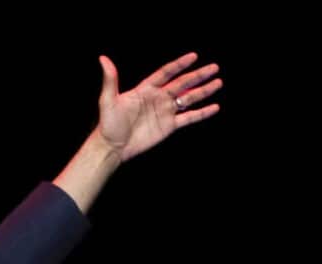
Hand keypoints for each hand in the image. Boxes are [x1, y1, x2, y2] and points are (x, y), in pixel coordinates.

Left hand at [96, 52, 221, 160]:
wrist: (113, 147)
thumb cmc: (108, 124)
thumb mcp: (108, 100)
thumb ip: (110, 79)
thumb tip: (103, 59)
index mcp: (146, 89)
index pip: (166, 73)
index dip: (179, 65)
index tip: (194, 57)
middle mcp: (158, 98)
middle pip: (182, 83)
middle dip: (198, 76)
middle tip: (214, 68)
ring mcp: (165, 112)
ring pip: (188, 99)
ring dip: (203, 91)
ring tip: (218, 83)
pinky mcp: (169, 126)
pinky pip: (189, 118)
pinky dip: (202, 113)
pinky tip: (214, 107)